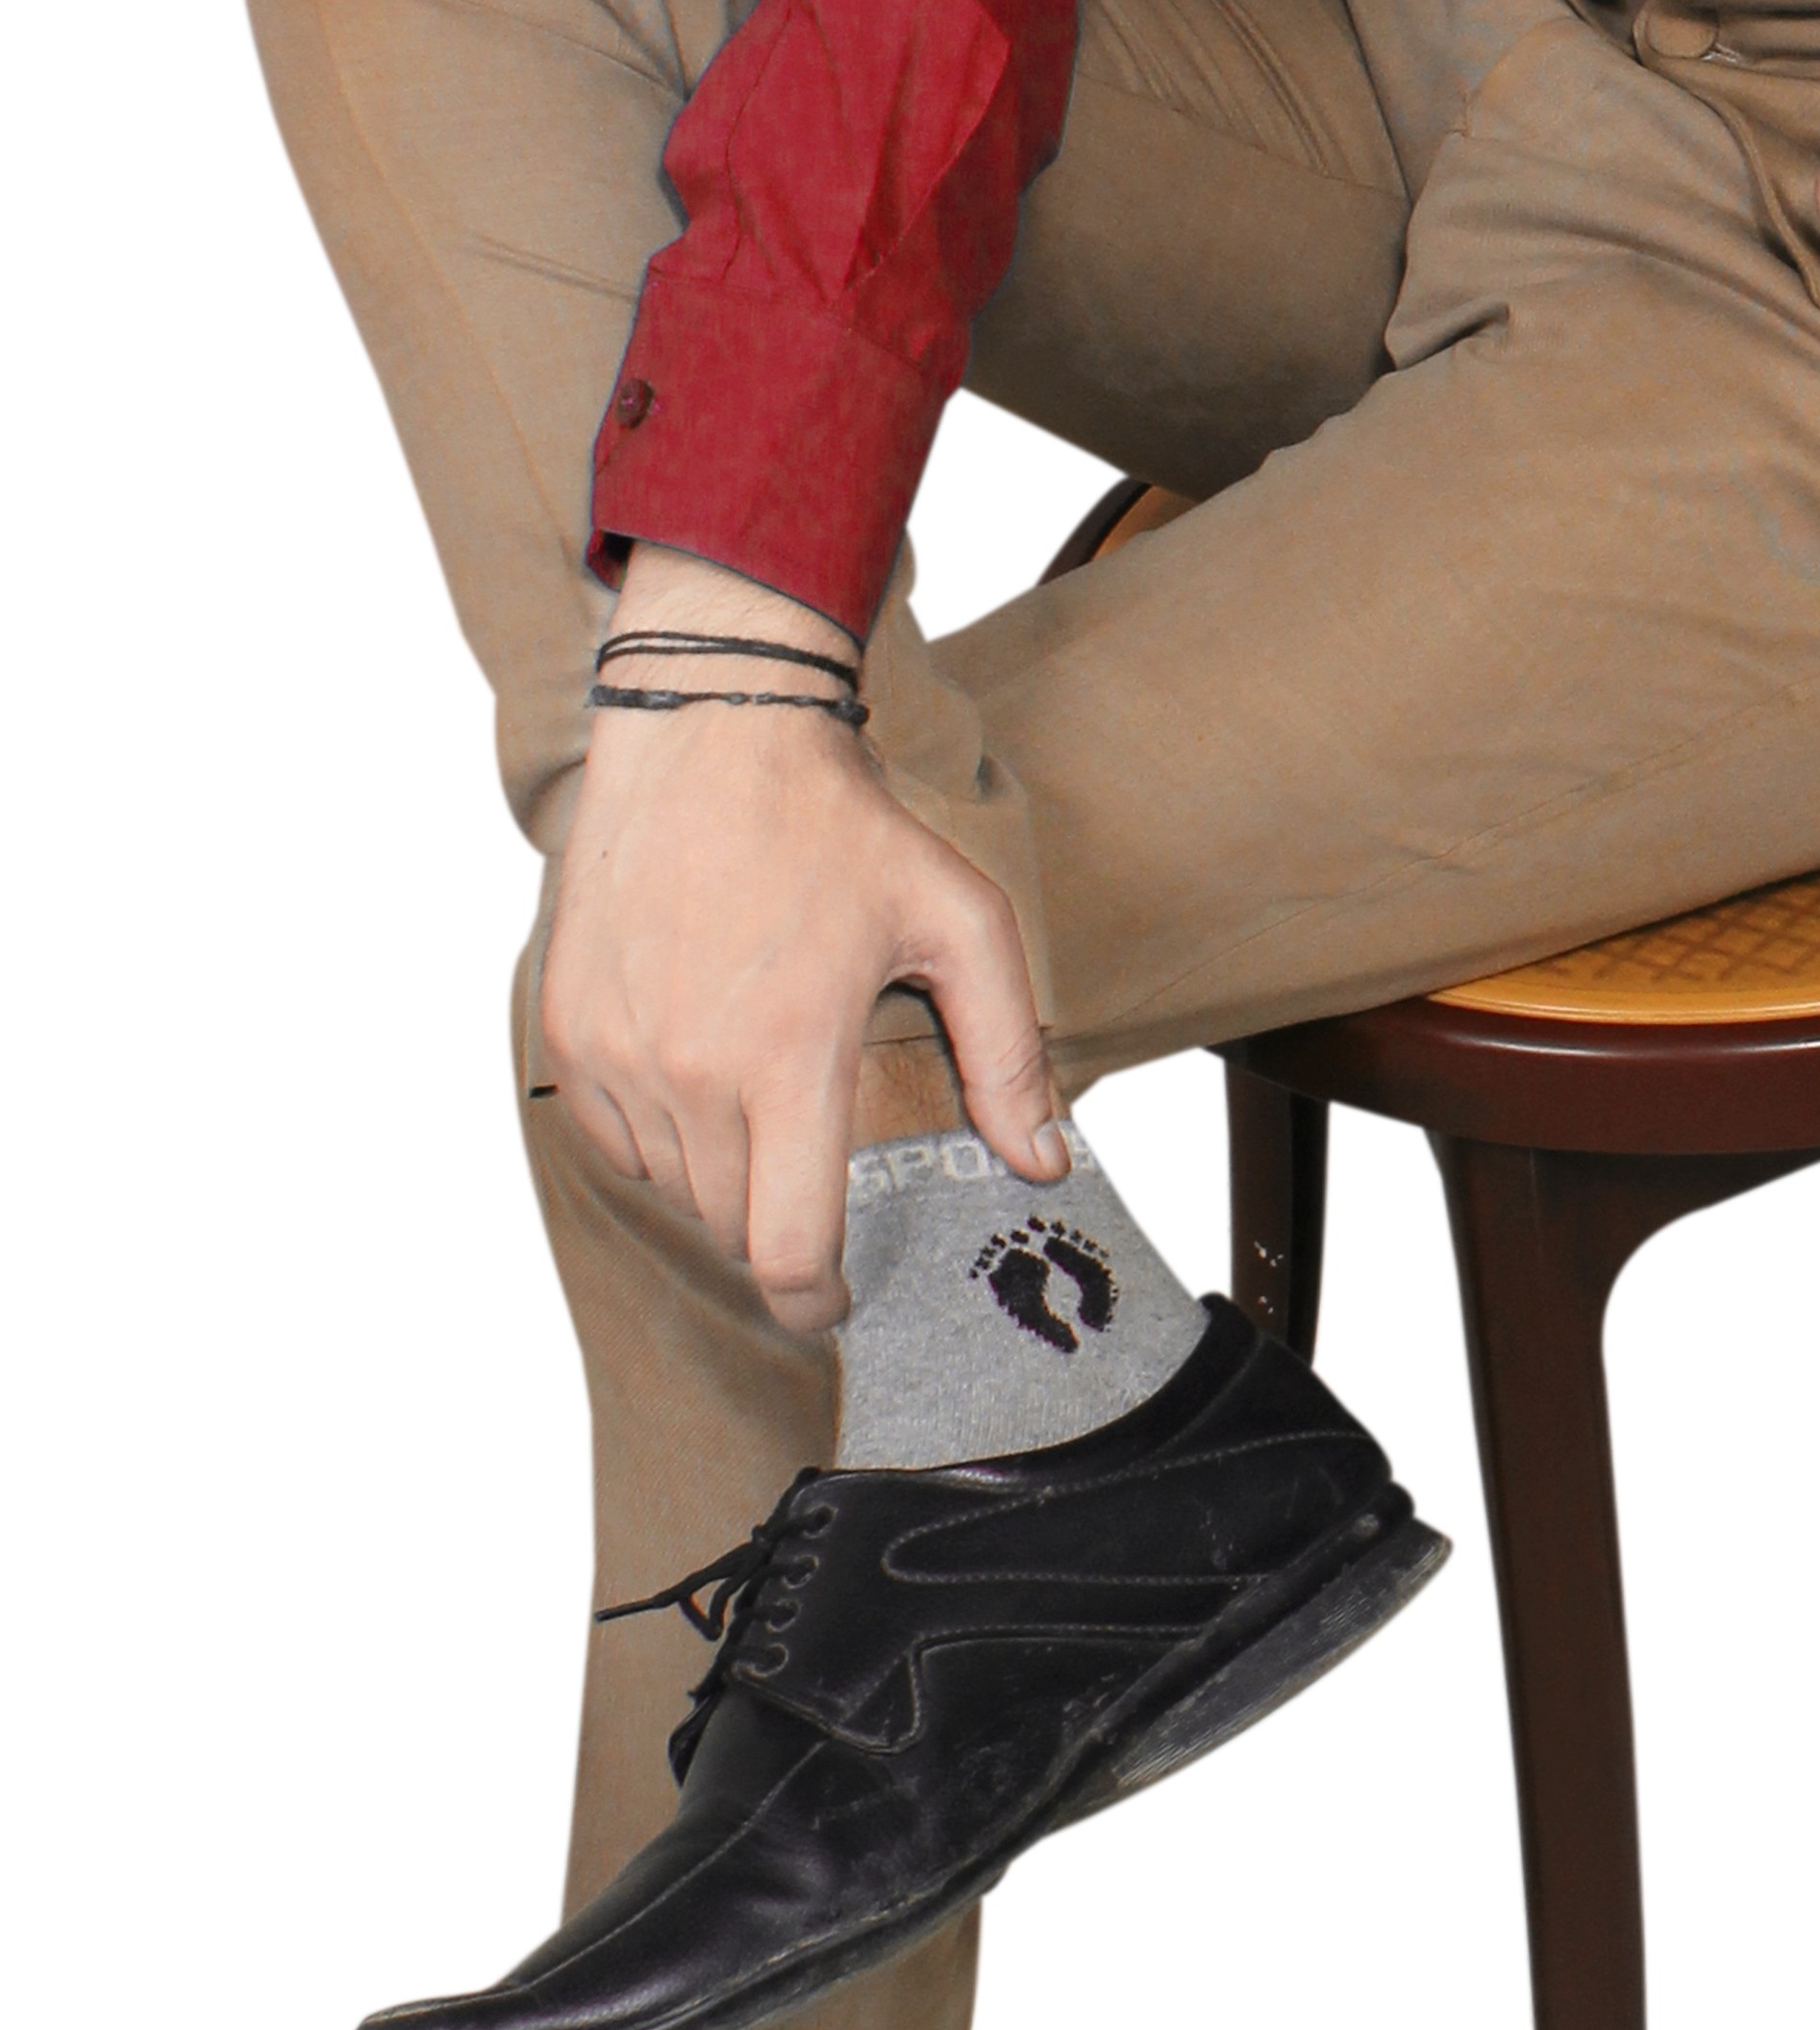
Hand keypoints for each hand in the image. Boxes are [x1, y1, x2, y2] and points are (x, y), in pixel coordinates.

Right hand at [537, 553, 1064, 1333]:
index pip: (781, 1248)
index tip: (836, 1300)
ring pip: (668, 1184)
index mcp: (784, 1057)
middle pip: (727, 1225)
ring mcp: (613, 1051)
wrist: (711, 728)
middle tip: (818, 1177)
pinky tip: (703, 1068)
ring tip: (765, 1097)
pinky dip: (659, 1132)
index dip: (812, 1301)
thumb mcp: (960, 923)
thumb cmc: (840, 823)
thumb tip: (1043, 1162)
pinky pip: (613, 1133)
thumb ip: (1009, 1054)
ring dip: (719, 1175)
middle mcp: (684, 1070)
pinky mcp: (567, 1027)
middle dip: (779, 1226)